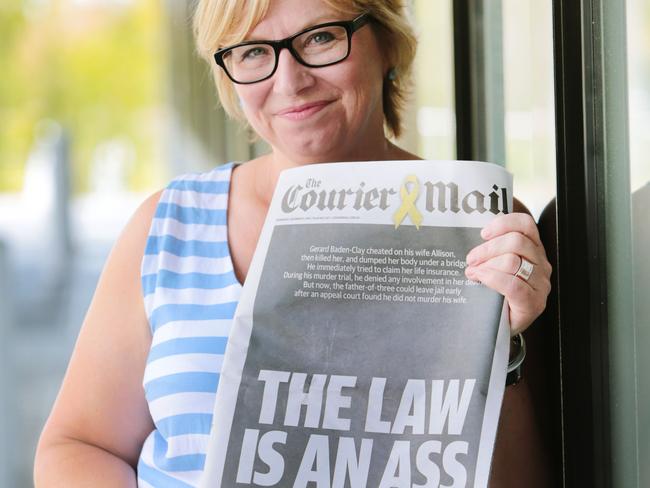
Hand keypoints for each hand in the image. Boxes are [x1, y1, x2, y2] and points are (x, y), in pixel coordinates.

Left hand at [464, 213, 551, 334]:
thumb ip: (492, 250)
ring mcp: (540, 285)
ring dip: (486, 264)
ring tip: (472, 271)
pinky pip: (512, 284)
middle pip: (516, 242)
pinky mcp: (533, 303)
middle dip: (488, 248)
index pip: (526, 226)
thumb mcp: (495, 266)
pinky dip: (491, 278)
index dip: (504, 223)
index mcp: (534, 251)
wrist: (499, 327)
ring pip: (512, 261)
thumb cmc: (495, 294)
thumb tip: (470, 235)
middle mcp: (541, 265)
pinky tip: (479, 279)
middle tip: (471, 258)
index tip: (483, 233)